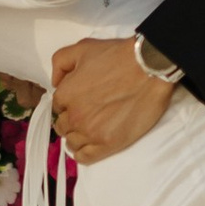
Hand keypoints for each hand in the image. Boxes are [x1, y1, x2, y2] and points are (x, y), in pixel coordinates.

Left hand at [47, 36, 177, 165]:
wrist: (148, 68)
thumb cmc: (117, 56)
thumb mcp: (81, 48)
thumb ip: (60, 63)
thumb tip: (55, 83)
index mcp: (65, 94)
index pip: (57, 107)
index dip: (67, 105)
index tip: (77, 103)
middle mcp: (74, 116)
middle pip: (63, 127)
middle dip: (70, 121)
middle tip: (85, 115)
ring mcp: (91, 132)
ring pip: (72, 143)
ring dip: (76, 137)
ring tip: (89, 131)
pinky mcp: (109, 144)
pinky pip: (85, 157)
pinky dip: (82, 154)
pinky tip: (87, 147)